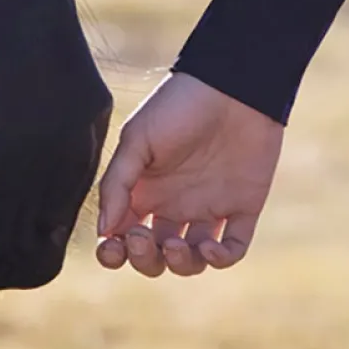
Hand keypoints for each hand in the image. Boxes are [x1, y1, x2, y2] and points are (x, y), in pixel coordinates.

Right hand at [95, 70, 283, 278]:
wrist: (234, 84)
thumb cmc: (180, 104)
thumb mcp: (138, 137)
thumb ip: (117, 183)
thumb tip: (105, 231)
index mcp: (146, 190)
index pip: (124, 237)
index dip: (115, 253)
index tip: (112, 248)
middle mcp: (175, 204)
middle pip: (155, 255)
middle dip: (145, 259)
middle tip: (144, 237)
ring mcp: (210, 207)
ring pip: (192, 260)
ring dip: (181, 264)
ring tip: (178, 246)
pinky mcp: (243, 206)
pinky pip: (233, 249)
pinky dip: (221, 260)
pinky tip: (210, 247)